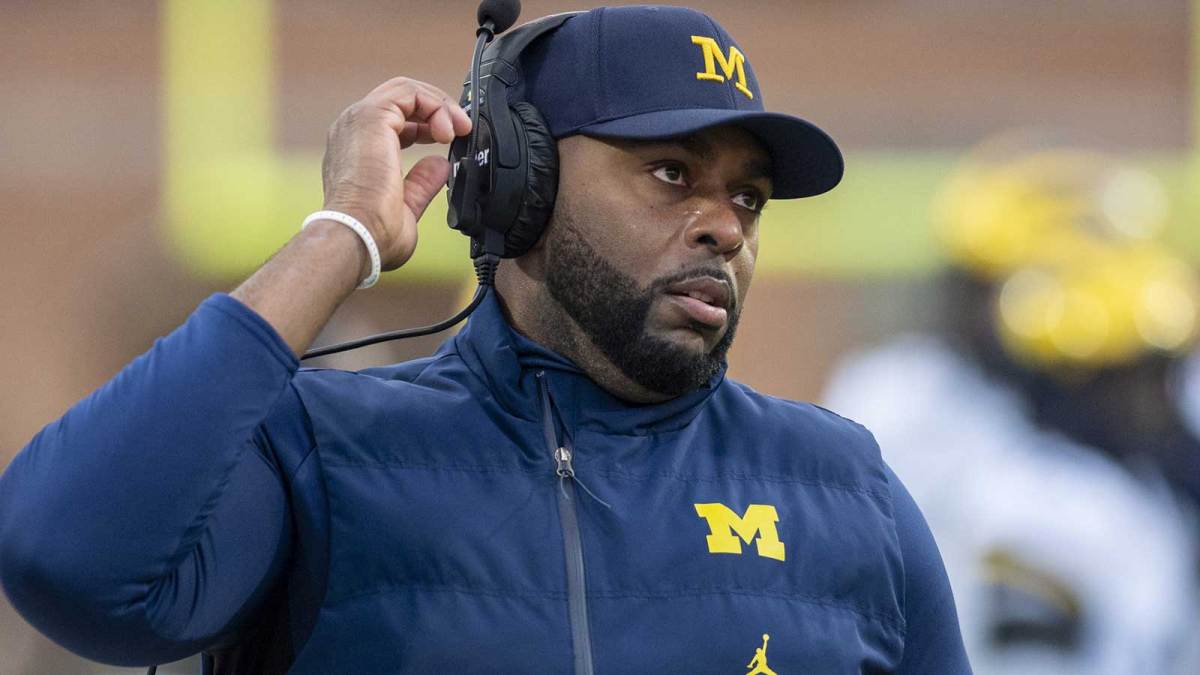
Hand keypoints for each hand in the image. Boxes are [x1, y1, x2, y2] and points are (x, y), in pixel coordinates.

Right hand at [320, 77, 471, 270]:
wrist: (359, 237)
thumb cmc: (374, 235)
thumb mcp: (406, 207)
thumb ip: (422, 183)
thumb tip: (439, 165)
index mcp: (357, 150)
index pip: (395, 120)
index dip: (427, 123)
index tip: (451, 138)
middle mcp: (353, 130)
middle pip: (401, 99)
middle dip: (438, 109)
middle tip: (463, 128)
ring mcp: (358, 120)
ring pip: (406, 91)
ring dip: (439, 105)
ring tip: (459, 129)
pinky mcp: (370, 116)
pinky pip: (408, 93)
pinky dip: (435, 105)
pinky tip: (448, 130)